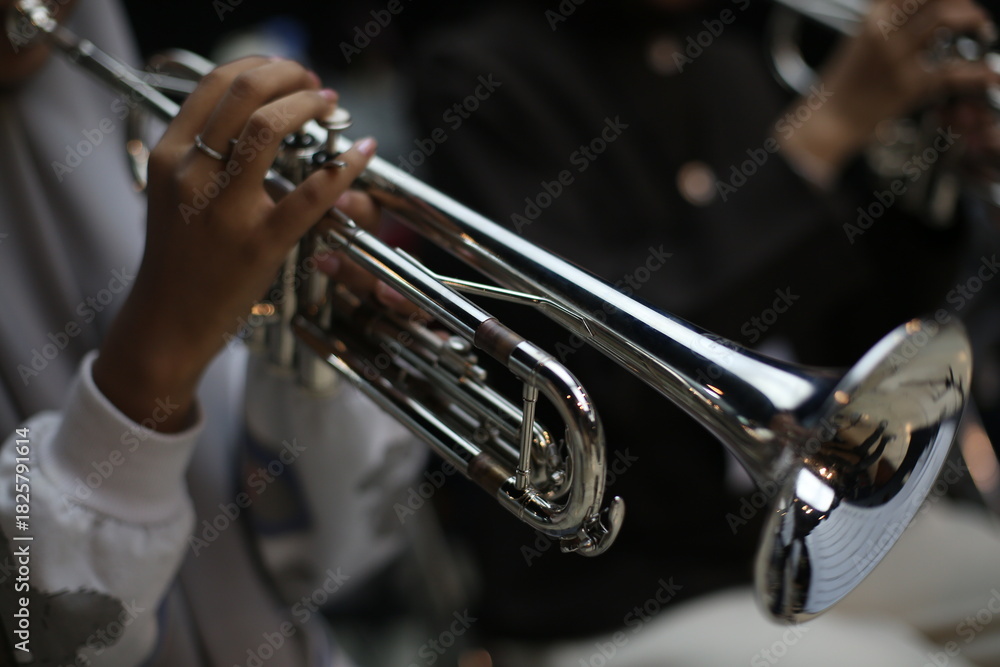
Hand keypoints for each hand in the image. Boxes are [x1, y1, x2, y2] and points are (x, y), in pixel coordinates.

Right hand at [93, 57, 377, 431]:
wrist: (167, 322)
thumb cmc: (177, 259)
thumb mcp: (173, 194)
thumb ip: (201, 155)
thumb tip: (252, 118)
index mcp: (169, 156)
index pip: (214, 84)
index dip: (260, 66)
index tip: (286, 72)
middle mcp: (191, 174)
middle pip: (243, 94)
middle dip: (288, 76)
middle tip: (314, 84)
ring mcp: (225, 209)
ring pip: (267, 128)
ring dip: (308, 106)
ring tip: (329, 106)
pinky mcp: (259, 243)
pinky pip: (310, 195)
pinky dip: (343, 167)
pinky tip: (362, 152)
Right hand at [777, 0, 998, 184]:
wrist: (827, 122)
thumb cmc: (842, 88)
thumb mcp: (860, 43)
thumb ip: (888, 24)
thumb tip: (918, 15)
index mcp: (872, 18)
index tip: (955, 3)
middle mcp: (883, 31)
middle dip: (963, 4)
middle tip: (973, 16)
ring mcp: (896, 57)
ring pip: (945, 17)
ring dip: (973, 19)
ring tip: (983, 31)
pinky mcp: (907, 86)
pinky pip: (952, 71)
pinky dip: (977, 73)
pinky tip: (989, 75)